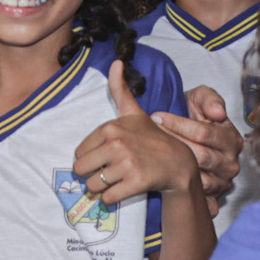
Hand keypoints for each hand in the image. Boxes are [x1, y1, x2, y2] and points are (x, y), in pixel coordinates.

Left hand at [71, 61, 199, 205]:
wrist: (179, 164)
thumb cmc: (153, 139)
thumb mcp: (135, 113)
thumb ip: (120, 90)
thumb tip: (116, 61)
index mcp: (111, 128)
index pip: (79, 153)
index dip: (91, 159)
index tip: (108, 157)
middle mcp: (117, 143)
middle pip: (81, 170)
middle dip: (92, 175)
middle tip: (110, 172)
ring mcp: (127, 163)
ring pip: (93, 186)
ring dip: (101, 189)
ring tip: (117, 180)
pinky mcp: (135, 182)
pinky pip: (107, 198)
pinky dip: (112, 199)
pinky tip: (124, 189)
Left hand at [153, 85, 243, 216]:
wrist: (191, 137)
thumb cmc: (195, 116)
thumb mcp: (202, 99)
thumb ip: (209, 98)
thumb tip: (218, 113)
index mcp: (232, 139)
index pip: (203, 133)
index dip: (177, 124)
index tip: (156, 116)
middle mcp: (231, 162)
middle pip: (199, 155)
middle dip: (171, 143)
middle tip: (149, 135)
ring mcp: (223, 181)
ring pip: (196, 175)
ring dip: (172, 165)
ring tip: (151, 153)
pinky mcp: (212, 195)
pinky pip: (196, 194)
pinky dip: (179, 186)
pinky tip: (163, 175)